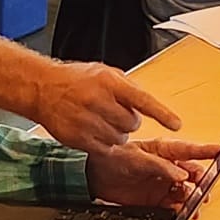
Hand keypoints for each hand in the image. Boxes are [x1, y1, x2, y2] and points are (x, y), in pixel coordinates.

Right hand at [27, 62, 183, 152]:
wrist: (43, 89)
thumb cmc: (75, 79)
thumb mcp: (104, 72)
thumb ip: (127, 87)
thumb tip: (147, 104)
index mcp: (108, 82)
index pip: (142, 100)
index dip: (161, 114)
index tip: (176, 124)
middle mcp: (99, 101)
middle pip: (133, 123)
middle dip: (130, 120)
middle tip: (115, 112)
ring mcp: (88, 121)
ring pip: (121, 137)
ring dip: (117, 132)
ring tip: (101, 119)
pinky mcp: (80, 138)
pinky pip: (106, 148)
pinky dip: (105, 142)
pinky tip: (94, 130)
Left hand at [85, 139, 219, 209]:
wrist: (93, 175)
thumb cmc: (112, 157)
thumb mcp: (135, 158)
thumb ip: (160, 166)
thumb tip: (182, 175)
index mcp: (163, 151)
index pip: (189, 150)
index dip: (207, 151)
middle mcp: (167, 167)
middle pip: (193, 174)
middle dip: (202, 182)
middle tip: (205, 190)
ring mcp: (163, 184)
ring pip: (186, 192)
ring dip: (193, 199)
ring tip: (195, 206)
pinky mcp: (156, 200)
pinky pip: (174, 206)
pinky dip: (180, 211)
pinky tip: (182, 214)